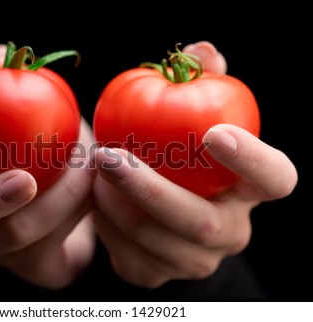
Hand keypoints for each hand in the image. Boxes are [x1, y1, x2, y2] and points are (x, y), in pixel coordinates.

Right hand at [0, 45, 96, 288]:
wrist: (87, 190)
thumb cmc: (53, 142)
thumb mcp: (41, 108)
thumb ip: (10, 81)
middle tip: (26, 180)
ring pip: (10, 233)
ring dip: (58, 196)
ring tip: (89, 167)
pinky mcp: (27, 265)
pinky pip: (48, 247)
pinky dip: (77, 213)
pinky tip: (96, 191)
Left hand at [91, 42, 297, 287]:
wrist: (153, 203)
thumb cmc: (175, 149)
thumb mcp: (190, 115)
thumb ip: (201, 82)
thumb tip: (202, 51)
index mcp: (249, 190)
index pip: (275, 178)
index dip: (253, 159)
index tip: (215, 131)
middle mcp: (231, 232)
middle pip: (202, 223)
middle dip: (150, 189)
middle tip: (109, 155)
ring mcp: (196, 261)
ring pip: (157, 242)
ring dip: (117, 205)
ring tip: (94, 171)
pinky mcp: (158, 274)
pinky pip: (129, 257)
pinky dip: (105, 226)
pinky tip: (95, 199)